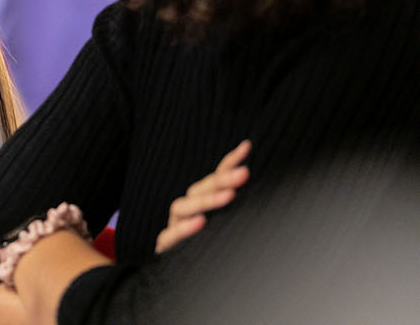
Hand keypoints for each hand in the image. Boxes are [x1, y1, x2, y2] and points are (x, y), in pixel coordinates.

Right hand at [156, 139, 250, 253]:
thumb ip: (229, 203)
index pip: (213, 178)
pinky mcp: (165, 244)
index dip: (228, 162)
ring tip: (230, 196)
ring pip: (182, 207)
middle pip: (199, 189)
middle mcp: (183, 209)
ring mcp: (173, 225)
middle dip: (222, 180)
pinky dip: (185, 229)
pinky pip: (171, 235)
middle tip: (245, 173)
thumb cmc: (200, 244)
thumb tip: (254, 179)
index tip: (246, 147)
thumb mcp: (219, 224)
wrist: (169, 271)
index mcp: (196, 201)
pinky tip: (201, 222)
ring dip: (206, 200)